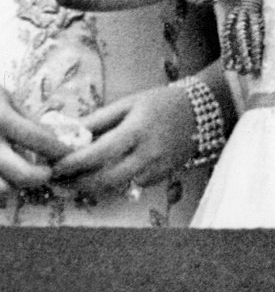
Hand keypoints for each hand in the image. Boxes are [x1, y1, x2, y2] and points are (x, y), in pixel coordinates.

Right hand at [0, 88, 72, 192]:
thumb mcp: (2, 98)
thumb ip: (25, 118)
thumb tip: (53, 137)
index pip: (39, 138)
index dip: (58, 149)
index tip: (68, 155)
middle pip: (23, 175)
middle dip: (41, 176)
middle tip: (47, 172)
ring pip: (2, 191)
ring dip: (13, 187)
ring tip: (17, 177)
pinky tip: (2, 178)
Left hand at [51, 85, 194, 194]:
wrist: (202, 110)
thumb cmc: (161, 102)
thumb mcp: (128, 103)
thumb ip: (98, 120)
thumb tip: (67, 134)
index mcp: (137, 130)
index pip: (99, 153)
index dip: (74, 163)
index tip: (55, 167)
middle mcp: (148, 153)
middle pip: (106, 180)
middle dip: (77, 185)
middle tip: (58, 182)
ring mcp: (157, 167)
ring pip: (117, 189)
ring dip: (92, 189)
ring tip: (73, 183)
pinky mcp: (163, 176)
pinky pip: (132, 186)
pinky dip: (114, 184)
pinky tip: (104, 176)